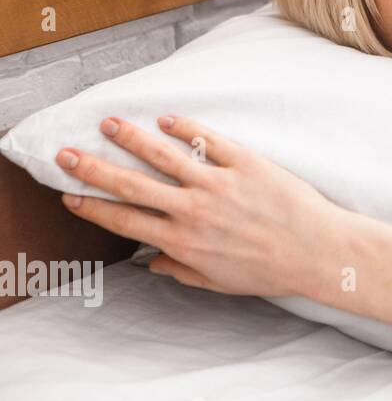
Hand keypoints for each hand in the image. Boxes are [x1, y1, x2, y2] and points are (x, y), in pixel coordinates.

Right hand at [56, 115, 339, 298]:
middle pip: (131, 185)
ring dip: (131, 138)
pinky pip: (209, 140)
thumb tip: (152, 262)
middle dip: (93, 169)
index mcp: (183, 242)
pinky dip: (185, 128)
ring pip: (164, 155)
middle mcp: (193, 211)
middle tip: (65, 153)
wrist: (318, 251)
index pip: (126, 220)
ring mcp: (219, 184)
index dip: (93, 208)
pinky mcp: (246, 164)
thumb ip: (182, 271)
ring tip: (109, 123)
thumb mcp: (221, 282)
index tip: (70, 195)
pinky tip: (165, 118)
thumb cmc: (272, 271)